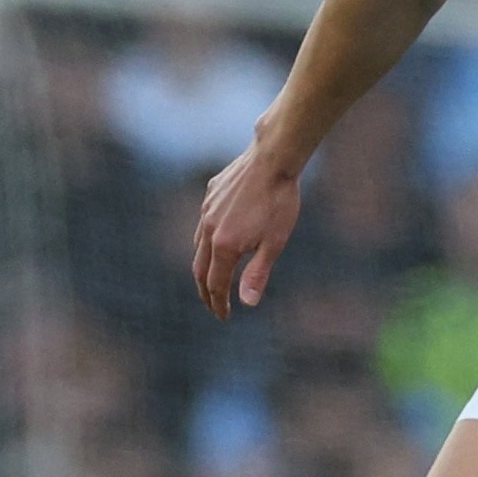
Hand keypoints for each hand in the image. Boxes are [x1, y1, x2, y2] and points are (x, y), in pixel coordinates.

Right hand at [193, 144, 302, 320]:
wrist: (273, 159)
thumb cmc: (279, 202)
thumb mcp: (275, 242)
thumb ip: (258, 273)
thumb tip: (246, 303)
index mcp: (224, 246)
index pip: (215, 284)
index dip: (218, 304)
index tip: (224, 316)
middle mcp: (208, 229)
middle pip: (200, 269)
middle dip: (205, 291)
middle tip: (213, 304)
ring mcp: (206, 210)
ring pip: (198, 245)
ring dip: (204, 266)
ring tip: (213, 277)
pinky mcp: (210, 194)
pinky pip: (203, 223)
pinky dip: (206, 240)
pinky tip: (217, 239)